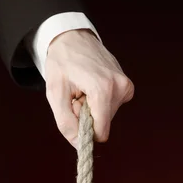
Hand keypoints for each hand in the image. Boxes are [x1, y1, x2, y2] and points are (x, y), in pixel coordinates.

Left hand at [45, 29, 133, 147]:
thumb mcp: (55, 94)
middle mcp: (120, 87)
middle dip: (87, 116)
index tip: (75, 110)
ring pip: (107, 116)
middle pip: (103, 124)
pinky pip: (111, 107)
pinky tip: (91, 86)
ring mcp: (126, 85)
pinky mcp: (127, 86)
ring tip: (83, 89)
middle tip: (77, 95)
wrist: (72, 38)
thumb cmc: (62, 64)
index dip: (85, 130)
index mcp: (103, 89)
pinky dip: (99, 102)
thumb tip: (79, 144)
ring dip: (92, 108)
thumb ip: (66, 124)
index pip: (100, 132)